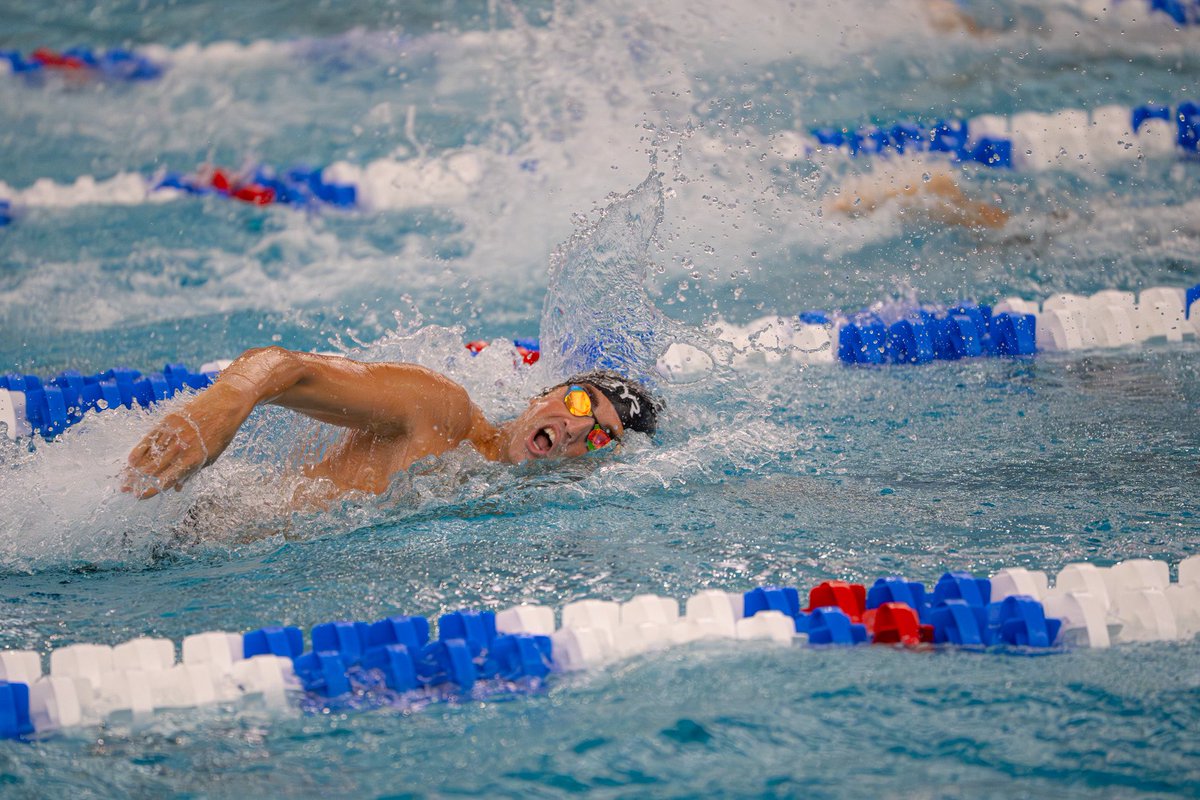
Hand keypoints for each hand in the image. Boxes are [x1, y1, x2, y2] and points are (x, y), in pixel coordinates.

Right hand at [121, 382, 252, 498]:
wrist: (225, 404)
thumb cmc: (221, 433)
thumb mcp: (212, 456)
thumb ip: (192, 472)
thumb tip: (176, 488)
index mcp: (194, 459)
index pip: (167, 479)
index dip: (151, 489)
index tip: (139, 496)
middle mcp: (181, 448)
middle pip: (154, 468)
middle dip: (138, 480)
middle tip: (125, 488)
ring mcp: (173, 433)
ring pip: (149, 454)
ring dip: (134, 468)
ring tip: (124, 477)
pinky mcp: (168, 421)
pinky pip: (150, 438)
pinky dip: (139, 450)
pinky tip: (130, 460)